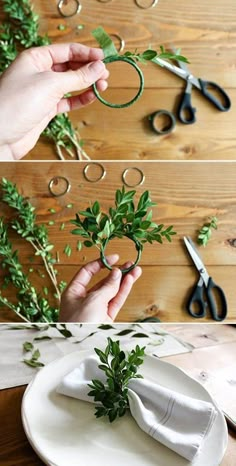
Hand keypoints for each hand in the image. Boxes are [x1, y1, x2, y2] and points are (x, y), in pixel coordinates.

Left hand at [0, 43, 107, 159]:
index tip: (105, 58)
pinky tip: (92, 97)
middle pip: (70, 66)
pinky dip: (80, 99)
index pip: (66, 50)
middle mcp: (39, 72)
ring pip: (70, 84)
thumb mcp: (50, 85)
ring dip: (87, 84)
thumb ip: (77, 76)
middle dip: (89, 69)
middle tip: (106, 75)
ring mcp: (42, 91)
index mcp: (36, 58)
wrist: (1, 136)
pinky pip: (67, 101)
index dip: (87, 53)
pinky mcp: (45, 109)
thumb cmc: (18, 104)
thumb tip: (99, 67)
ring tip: (103, 86)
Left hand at [59, 254, 141, 321]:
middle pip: (102, 281)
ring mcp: (96, 309)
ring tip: (136, 269)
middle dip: (116, 272)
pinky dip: (124, 291)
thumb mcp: (92, 301)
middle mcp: (84, 299)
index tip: (113, 257)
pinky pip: (116, 301)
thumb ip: (107, 287)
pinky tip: (131, 280)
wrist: (80, 351)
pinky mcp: (106, 319)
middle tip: (129, 263)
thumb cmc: (79, 324)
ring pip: (112, 291)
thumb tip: (116, 273)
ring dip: (124, 280)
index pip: (87, 272)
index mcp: (73, 292)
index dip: (100, 263)